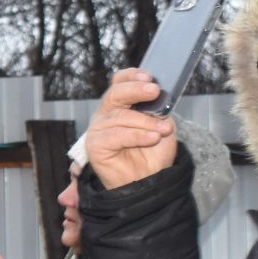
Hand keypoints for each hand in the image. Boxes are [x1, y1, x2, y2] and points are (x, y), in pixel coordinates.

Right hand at [85, 68, 178, 188]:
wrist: (148, 182)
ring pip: (120, 116)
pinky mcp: (94, 146)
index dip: (131, 76)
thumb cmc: (153, 155)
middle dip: (136, 90)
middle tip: (154, 91)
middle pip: (115, 94)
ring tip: (163, 130)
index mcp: (121, 106)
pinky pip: (116, 135)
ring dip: (146, 121)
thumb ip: (160, 110)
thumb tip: (159, 98)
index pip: (119, 83)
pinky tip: (152, 138)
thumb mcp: (163, 125)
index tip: (149, 76)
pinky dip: (138, 135)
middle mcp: (106, 115)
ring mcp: (98, 130)